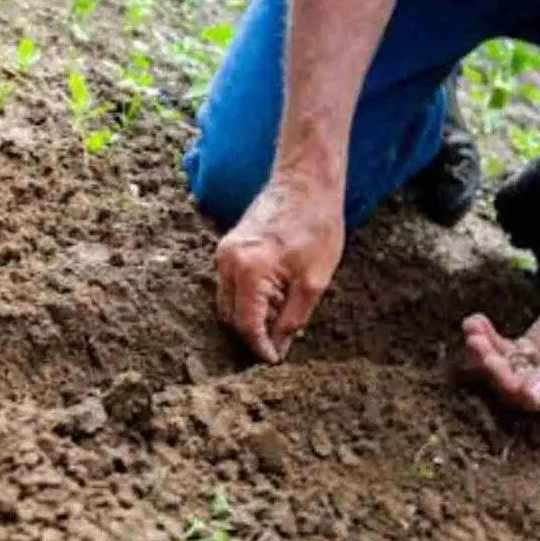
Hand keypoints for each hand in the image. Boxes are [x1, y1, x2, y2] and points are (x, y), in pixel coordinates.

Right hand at [214, 174, 344, 362]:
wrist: (306, 181)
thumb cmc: (316, 225)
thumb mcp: (314, 280)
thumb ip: (293, 319)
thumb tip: (279, 347)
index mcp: (248, 271)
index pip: (246, 325)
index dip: (260, 347)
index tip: (274, 360)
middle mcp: (227, 262)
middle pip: (230, 316)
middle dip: (252, 334)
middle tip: (280, 342)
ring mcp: (223, 253)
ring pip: (228, 302)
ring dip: (249, 315)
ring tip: (280, 317)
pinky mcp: (227, 246)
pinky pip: (230, 284)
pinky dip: (247, 297)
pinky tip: (274, 296)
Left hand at [462, 283, 539, 411]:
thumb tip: (531, 397)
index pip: (533, 399)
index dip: (509, 382)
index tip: (491, 360)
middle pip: (512, 383)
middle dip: (490, 363)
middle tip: (475, 341)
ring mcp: (536, 369)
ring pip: (502, 365)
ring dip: (483, 348)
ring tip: (471, 327)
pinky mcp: (527, 351)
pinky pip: (502, 348)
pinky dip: (487, 336)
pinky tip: (475, 321)